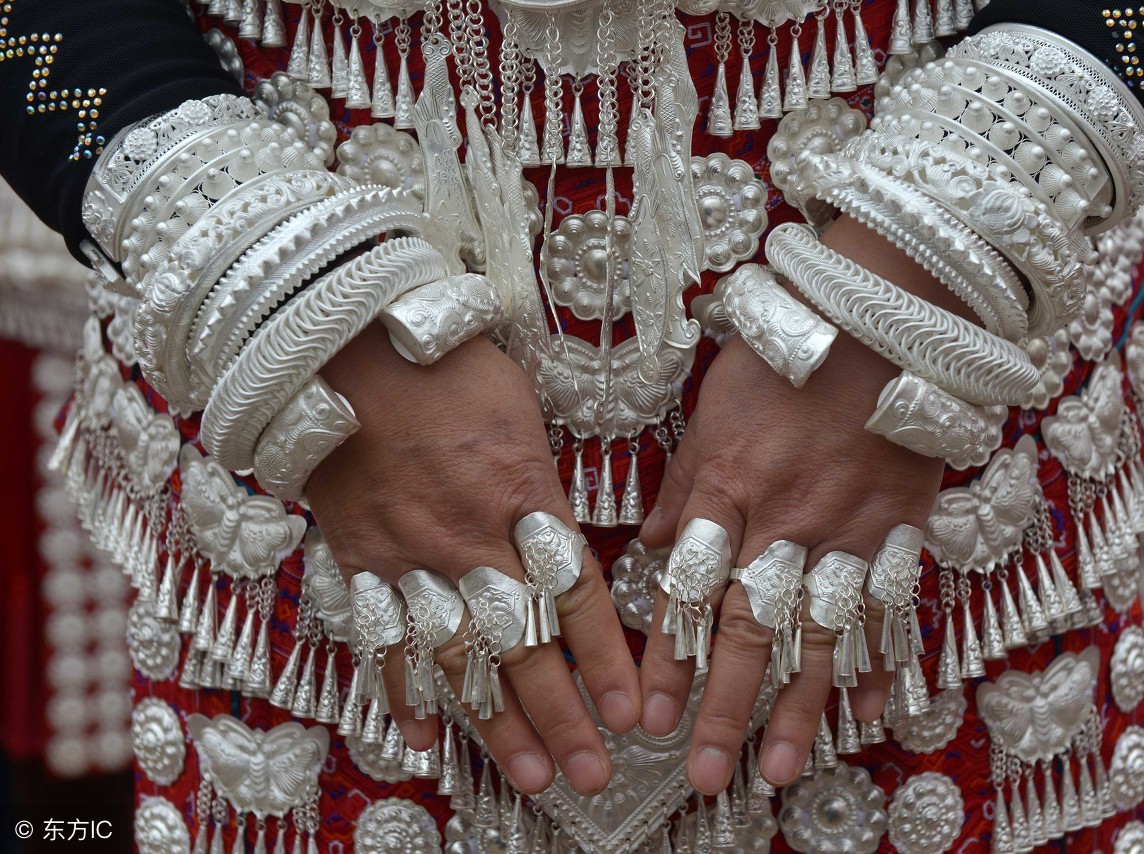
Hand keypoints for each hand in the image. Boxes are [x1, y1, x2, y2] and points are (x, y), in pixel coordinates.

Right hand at [306, 328, 639, 795]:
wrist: (343, 342)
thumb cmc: (444, 364)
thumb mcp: (521, 410)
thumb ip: (542, 482)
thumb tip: (564, 529)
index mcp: (520, 494)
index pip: (574, 593)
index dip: (606, 658)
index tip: (630, 711)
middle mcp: (468, 538)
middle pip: (523, 643)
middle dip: (560, 716)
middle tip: (591, 774)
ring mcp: (409, 555)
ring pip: (459, 658)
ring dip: (496, 725)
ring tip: (531, 778)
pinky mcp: (360, 557)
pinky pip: (381, 637)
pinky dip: (400, 694)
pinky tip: (422, 741)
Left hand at [638, 218, 957, 794]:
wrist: (883, 320)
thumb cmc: (788, 359)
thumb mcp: (712, 411)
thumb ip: (685, 485)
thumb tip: (654, 544)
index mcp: (727, 491)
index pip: (688, 593)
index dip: (666, 661)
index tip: (648, 717)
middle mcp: (783, 524)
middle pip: (749, 631)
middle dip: (725, 709)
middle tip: (707, 773)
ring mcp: (846, 533)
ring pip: (817, 636)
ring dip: (798, 708)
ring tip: (780, 768)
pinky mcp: (899, 529)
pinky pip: (886, 608)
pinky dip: (880, 662)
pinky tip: (868, 711)